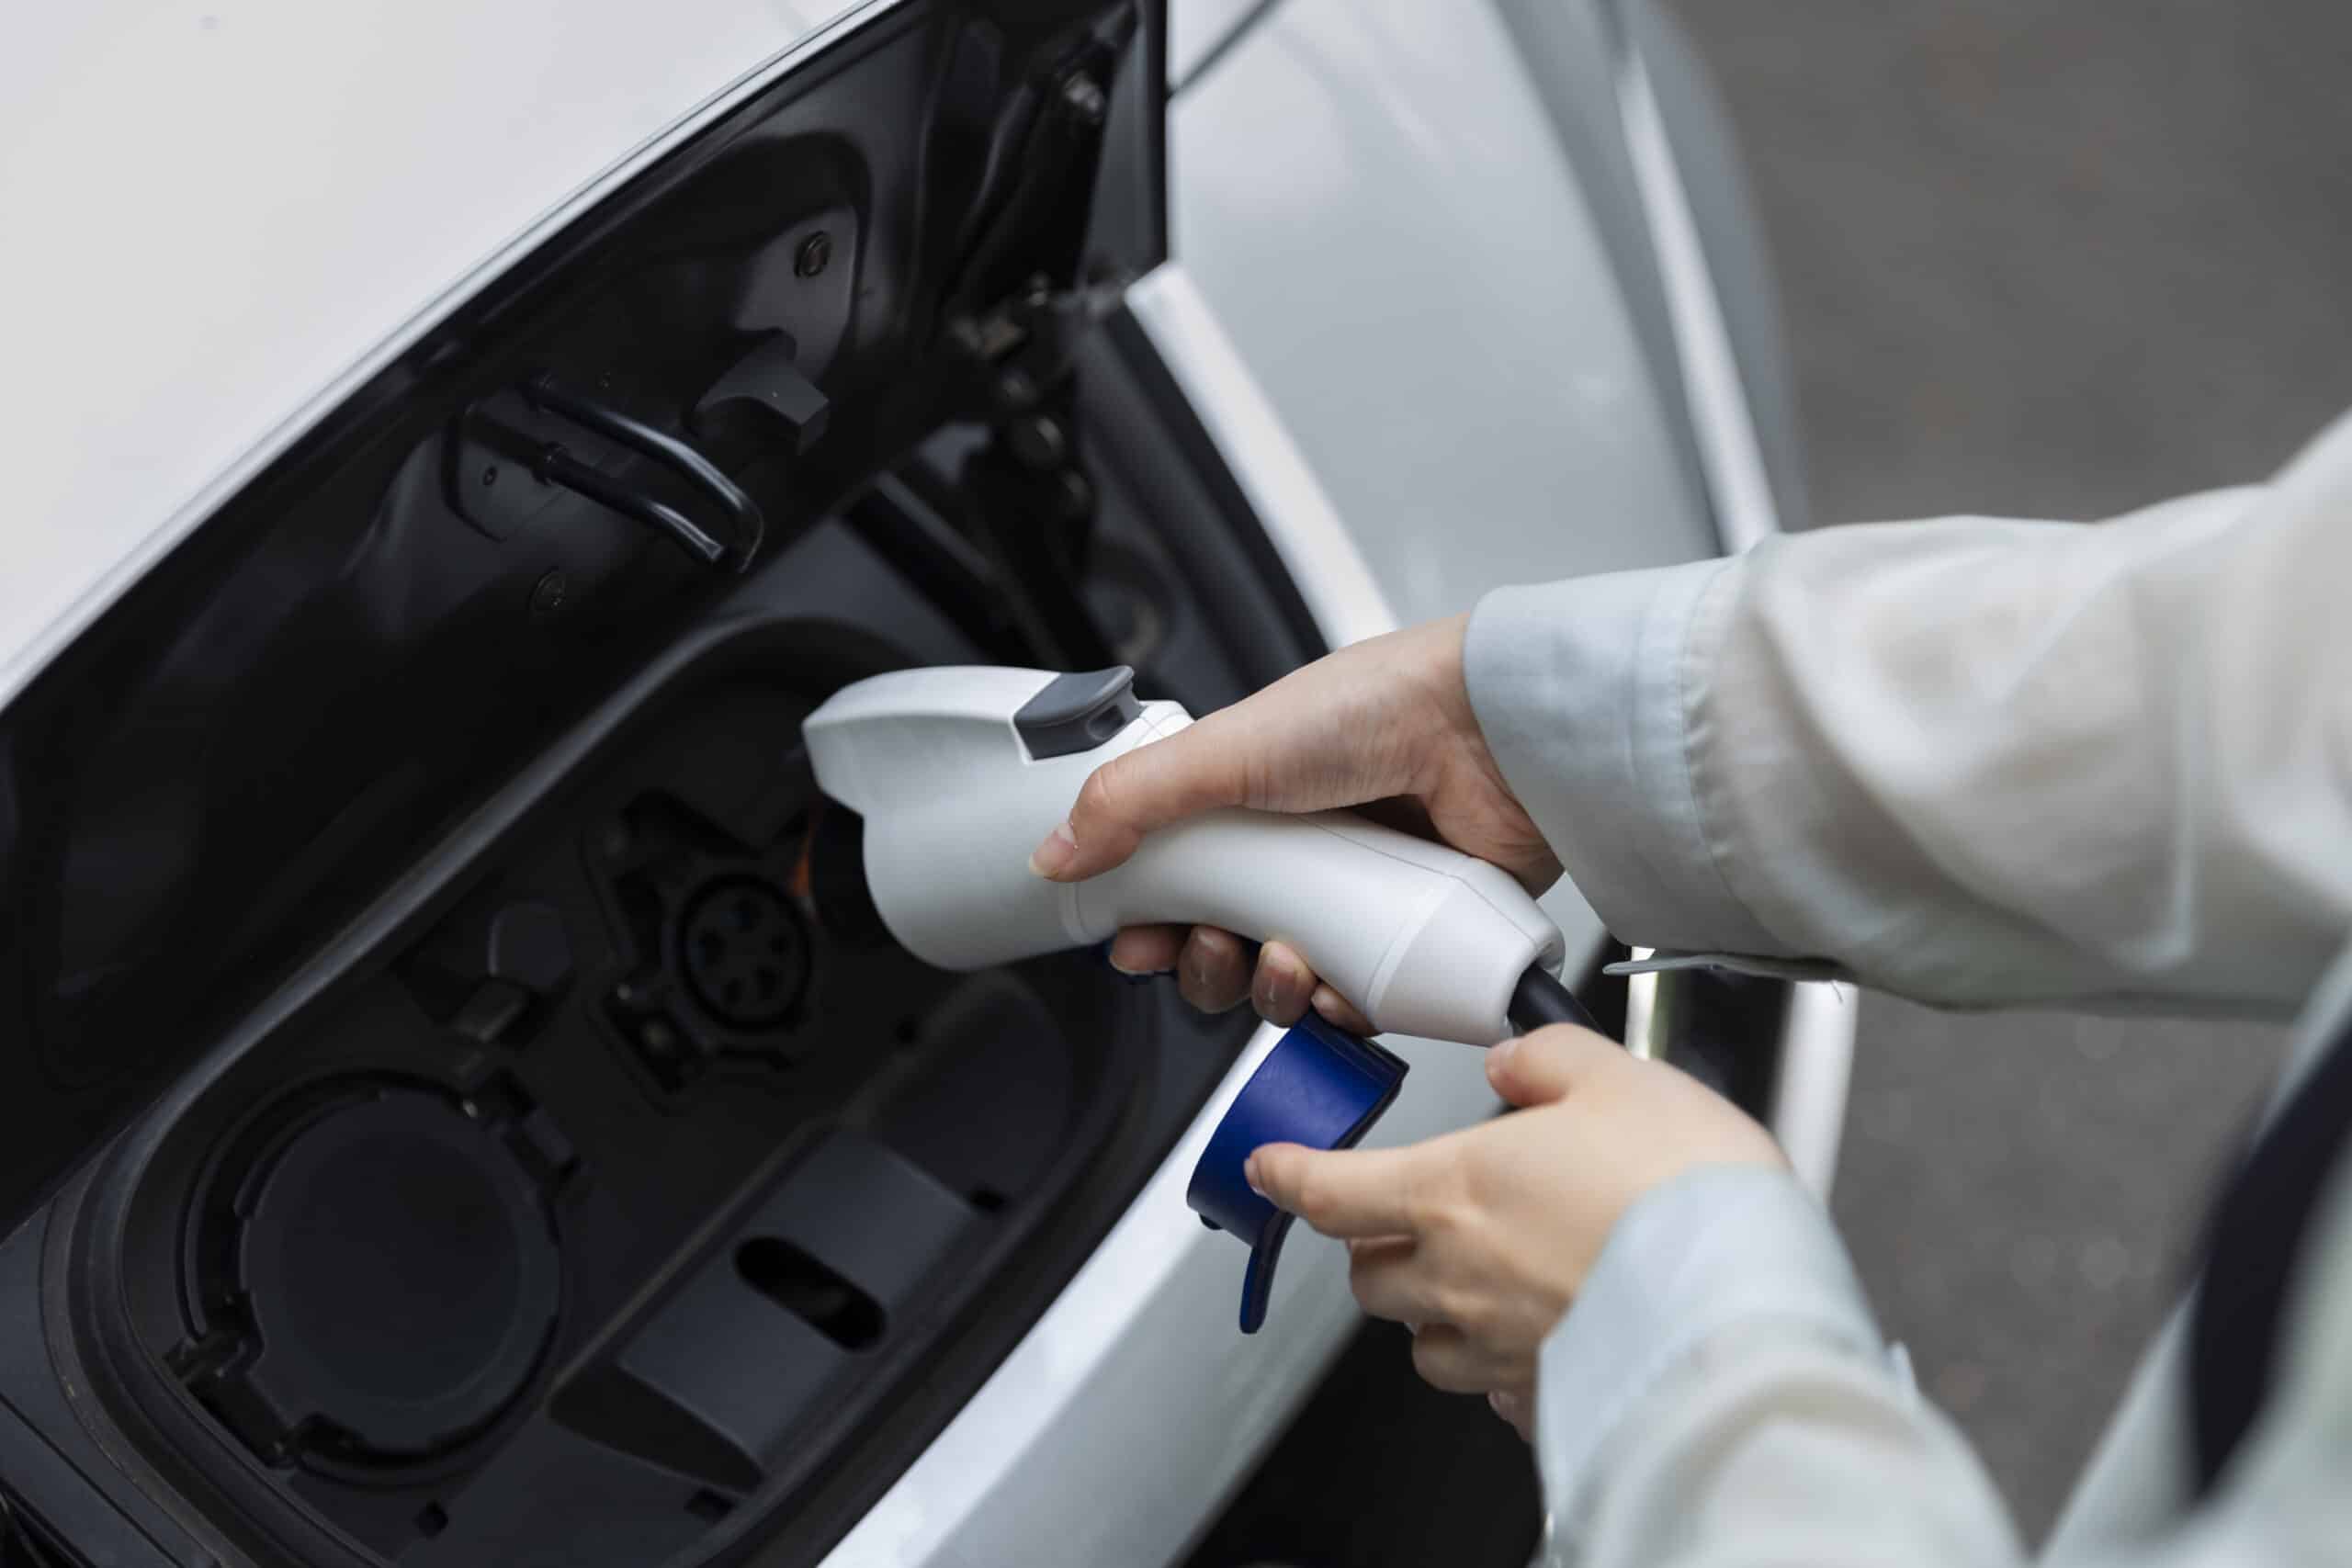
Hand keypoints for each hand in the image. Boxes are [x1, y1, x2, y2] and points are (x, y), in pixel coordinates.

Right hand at [1027, 615, 1556, 1028]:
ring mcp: (1359, 898)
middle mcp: (1305, 852)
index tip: (1137, 943)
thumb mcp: (1227, 747)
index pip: (1180, 882)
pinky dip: (1339, 1008)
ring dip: (1267, 989)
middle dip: (1204, 965)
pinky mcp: (1413, 938)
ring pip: (1287, 984)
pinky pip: (1358, 1004)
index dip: (1151, 923)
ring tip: (1283, 957)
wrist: (1493, 733)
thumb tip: (1053, 852)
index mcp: (1253, 800)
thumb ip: (1130, 799)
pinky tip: (1337, 985)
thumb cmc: (1378, 709)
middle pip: (1225, 945)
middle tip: (1210, 947)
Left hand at [1247, 1025, 1784, 1431]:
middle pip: (1369, 1276)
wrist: (1747, 1298)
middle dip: (1374, 1248)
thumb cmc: (1684, 1189)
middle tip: (1406, 1222)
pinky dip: (1502, 1366)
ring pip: (1424, 1343)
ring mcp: (1498, 1346)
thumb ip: (1548, 1061)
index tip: (1270, 1169)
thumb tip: (1515, 1061)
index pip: (1332, 1191)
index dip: (1289, 1177)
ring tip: (1479, 1284)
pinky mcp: (1547, 1398)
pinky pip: (1496, 1392)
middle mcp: (1459, 1277)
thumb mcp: (1617, 1076)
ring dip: (1432, 1313)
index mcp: (1454, 1189)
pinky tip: (1544, 1337)